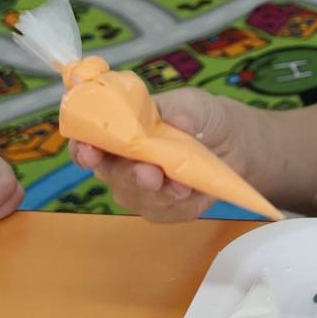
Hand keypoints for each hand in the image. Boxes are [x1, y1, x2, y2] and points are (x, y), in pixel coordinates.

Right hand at [71, 87, 246, 223]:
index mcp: (117, 133)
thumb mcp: (192, 104)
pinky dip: (178, 204)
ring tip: (181, 184)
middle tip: (149, 172)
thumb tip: (177, 121)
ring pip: (136, 198)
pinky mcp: (164, 209)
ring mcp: (141, 190)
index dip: (83, 150)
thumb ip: (181, 111)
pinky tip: (190, 193)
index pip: (86, 144)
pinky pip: (164, 213)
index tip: (91, 153)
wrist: (233, 140)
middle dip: (130, 175)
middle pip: (111, 175)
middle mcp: (121, 164)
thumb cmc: (200, 116)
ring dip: (158, 193)